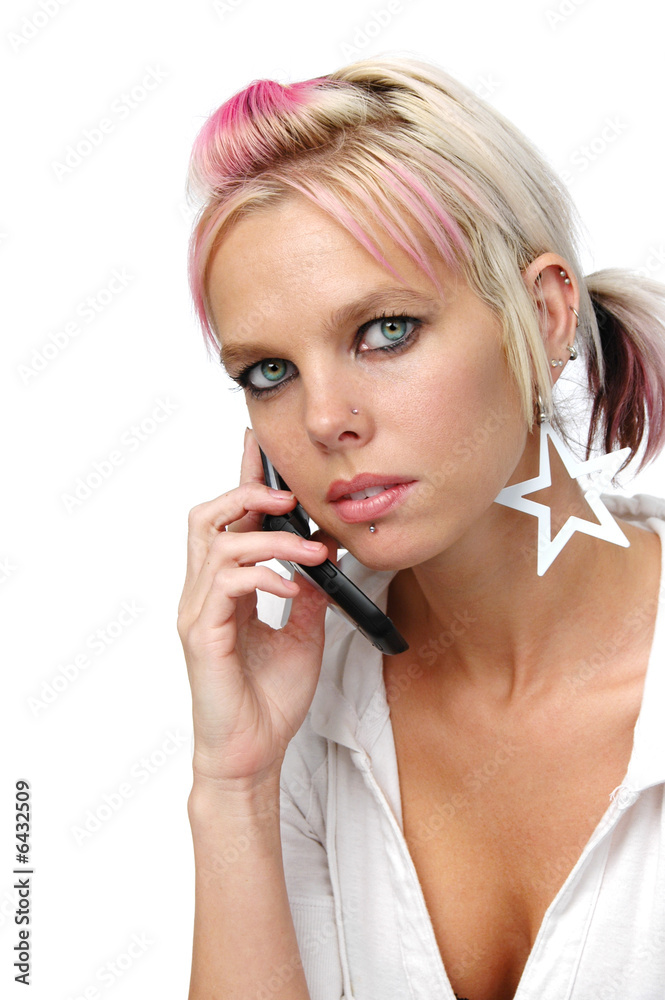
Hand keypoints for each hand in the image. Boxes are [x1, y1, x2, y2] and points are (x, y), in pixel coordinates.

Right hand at [177, 428, 338, 787]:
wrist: (252, 755)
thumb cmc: (269, 701)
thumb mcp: (302, 635)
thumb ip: (305, 595)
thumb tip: (321, 557)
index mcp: (224, 591)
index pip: (228, 525)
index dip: (242, 484)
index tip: (259, 449)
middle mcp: (204, 595)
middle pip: (205, 518)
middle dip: (245, 494)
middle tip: (286, 495)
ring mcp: (198, 613)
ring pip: (215, 543)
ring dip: (269, 537)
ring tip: (308, 549)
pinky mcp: (201, 635)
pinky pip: (225, 584)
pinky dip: (263, 574)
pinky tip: (291, 586)